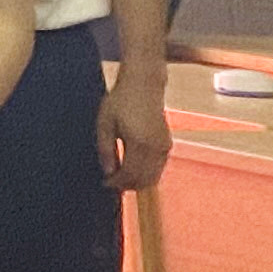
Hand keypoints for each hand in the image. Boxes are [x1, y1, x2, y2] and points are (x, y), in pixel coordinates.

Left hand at [99, 76, 175, 193]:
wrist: (144, 86)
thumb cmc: (120, 101)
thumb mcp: (105, 123)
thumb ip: (106, 149)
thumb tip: (108, 172)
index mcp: (139, 143)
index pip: (130, 174)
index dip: (117, 182)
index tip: (105, 183)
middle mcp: (155, 148)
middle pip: (144, 179)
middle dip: (128, 185)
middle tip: (112, 182)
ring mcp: (164, 147)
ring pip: (154, 176)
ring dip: (138, 181)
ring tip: (120, 176)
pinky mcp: (167, 144)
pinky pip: (159, 168)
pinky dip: (147, 173)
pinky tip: (132, 168)